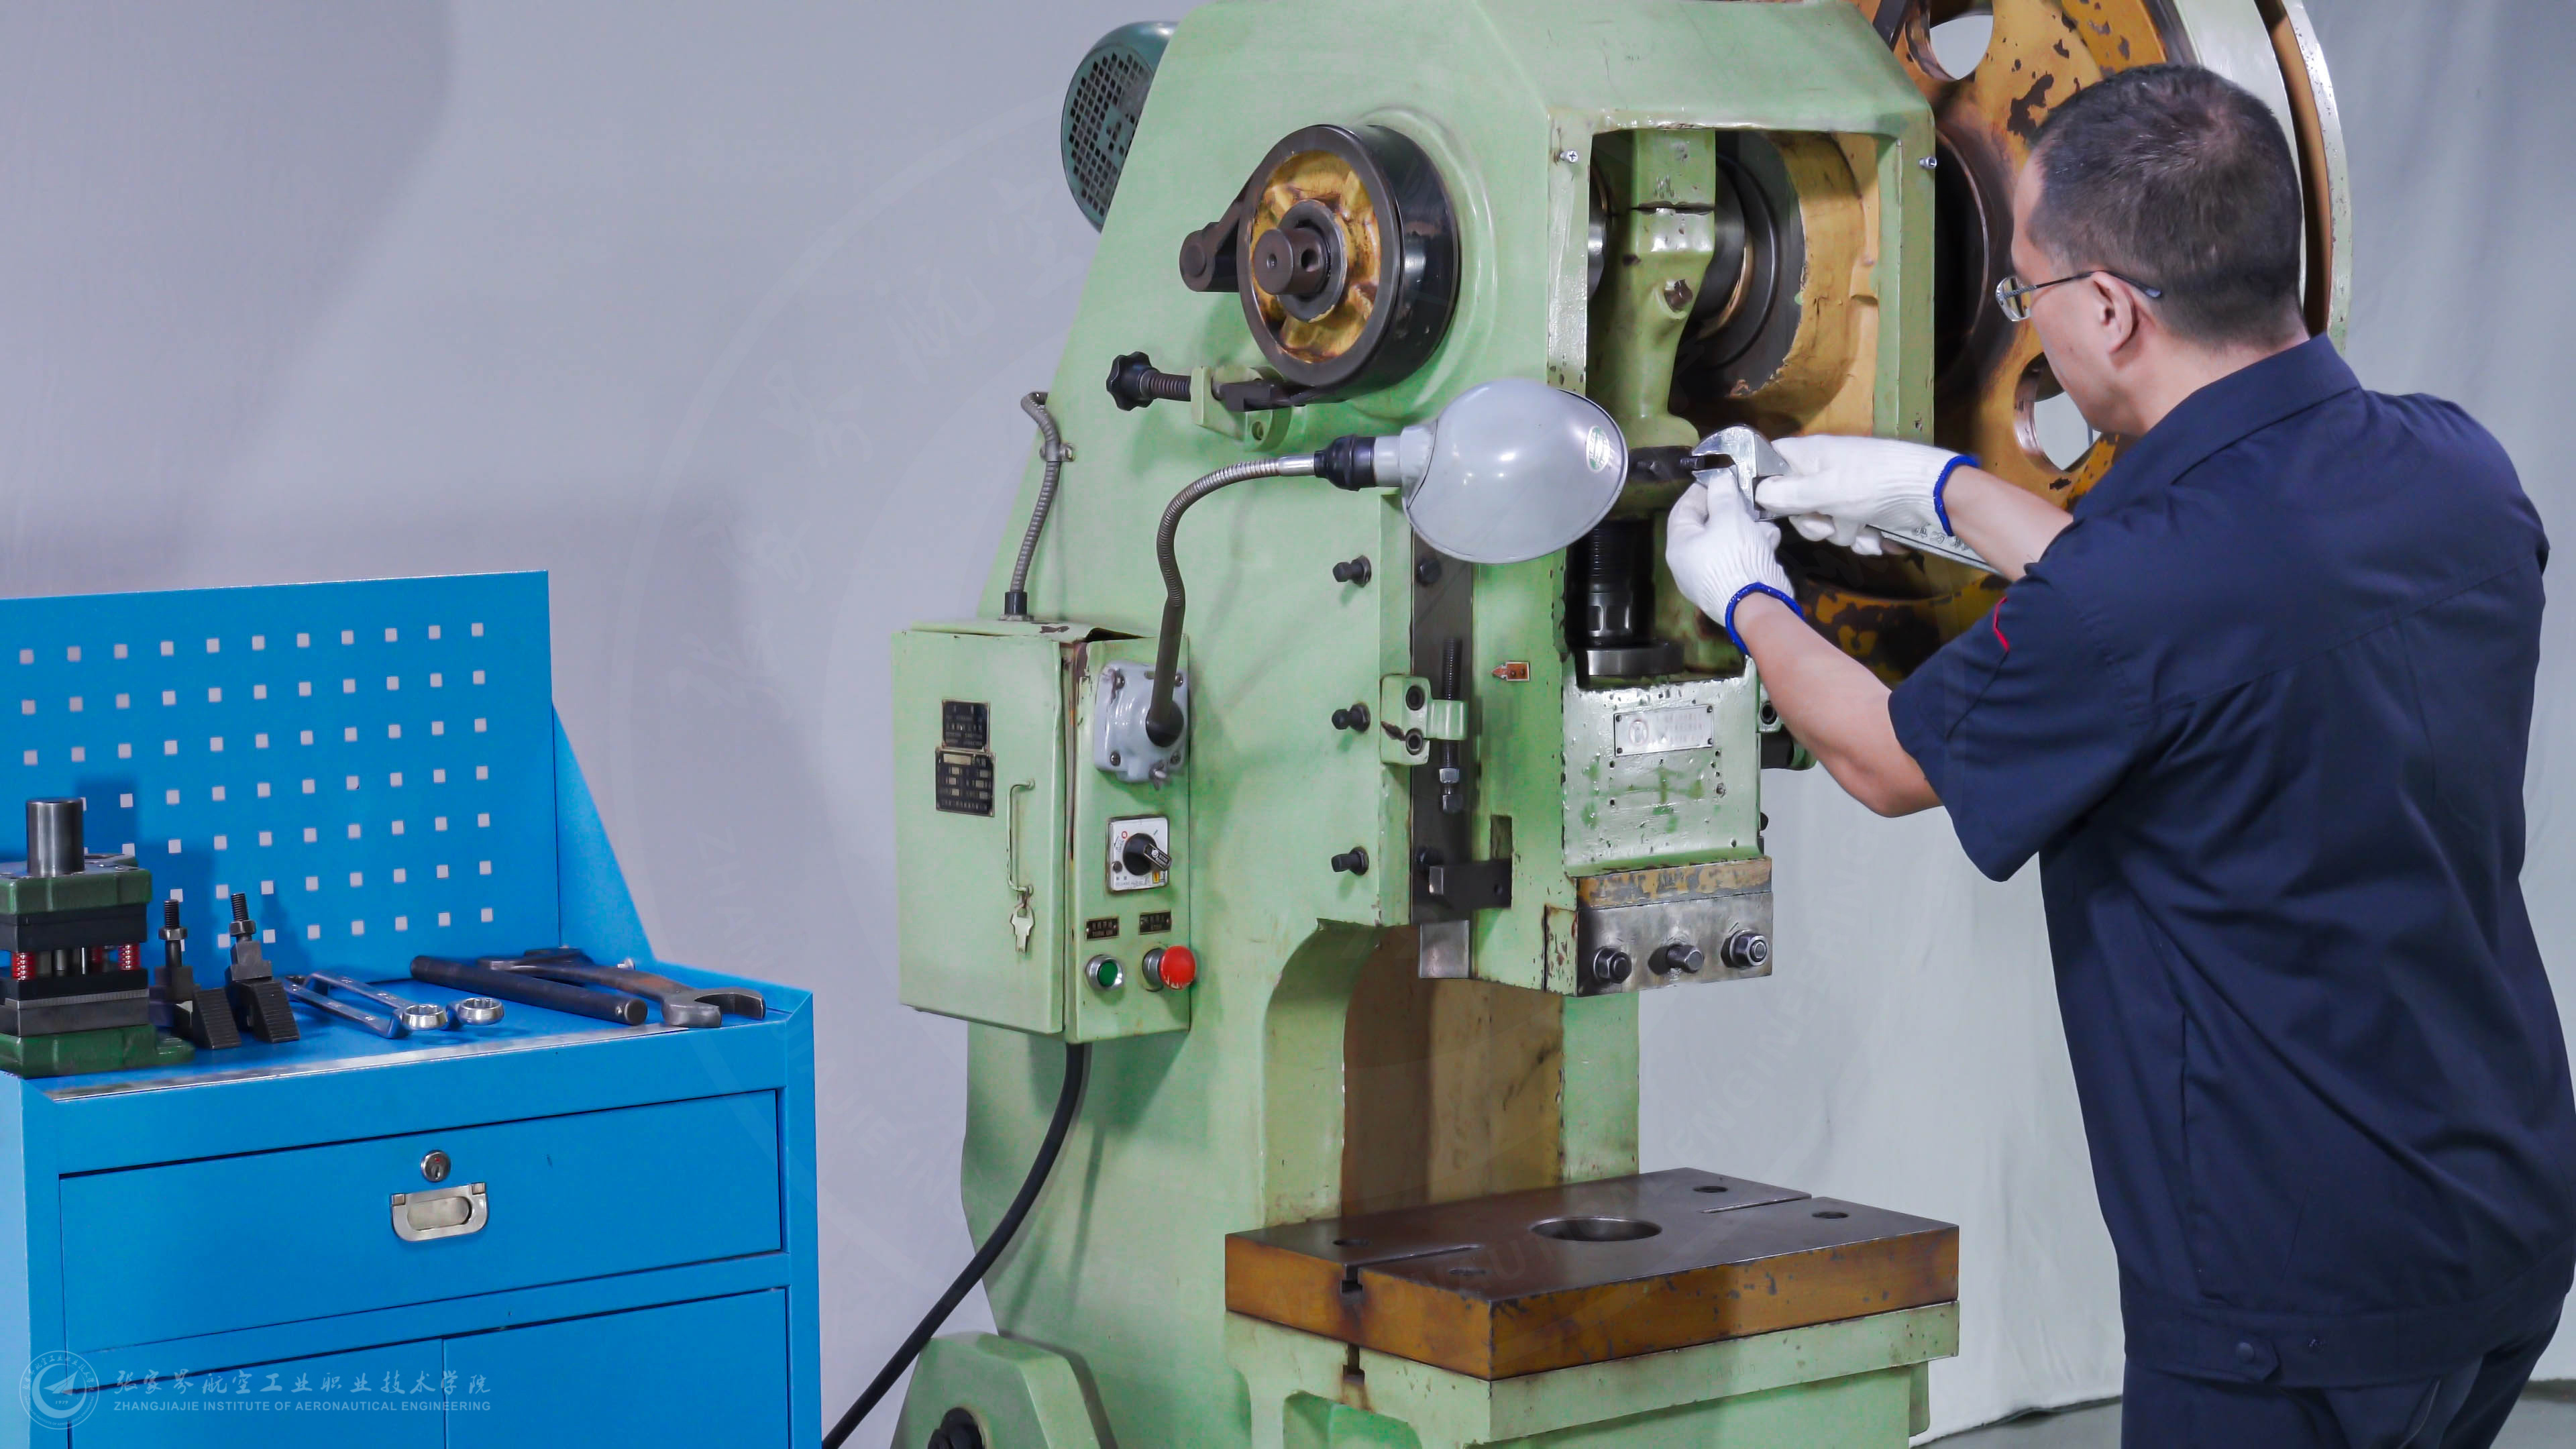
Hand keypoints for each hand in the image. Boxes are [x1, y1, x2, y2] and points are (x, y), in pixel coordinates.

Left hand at [1665, 481, 1794, 651]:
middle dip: (1730, 510)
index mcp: (1679, 546)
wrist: (1756, 604)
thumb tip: (1718, 480)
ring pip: (1728, 541)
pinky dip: (1754, 546)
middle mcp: (1690, 563)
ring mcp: (1711, 576)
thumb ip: (1723, 496)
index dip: (1699, 492)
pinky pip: (1740, 558)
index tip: (1718, 479)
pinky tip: (1769, 539)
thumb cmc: (1734, 556)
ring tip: (1762, 521)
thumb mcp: (1729, 517)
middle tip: (1745, 497)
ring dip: (1748, 527)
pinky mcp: (1733, 585)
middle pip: (1707, 526)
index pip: (1682, 511)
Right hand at [1755, 435, 1971, 555]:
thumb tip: (1757, 493)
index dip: (1764, 482)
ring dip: (1841, 532)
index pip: (1770, 460)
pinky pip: (1847, 528)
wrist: (1927, 492)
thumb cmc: (1872, 483)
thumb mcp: (1824, 491)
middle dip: (1813, 521)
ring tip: (1861, 527)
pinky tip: (1875, 536)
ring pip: (1823, 521)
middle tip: (1827, 523)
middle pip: (1794, 502)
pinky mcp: (1862, 508)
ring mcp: (1843, 490)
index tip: (1770, 505)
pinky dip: (1860, 536)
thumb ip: (1787, 495)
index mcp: (1808, 456)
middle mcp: (1822, 471)